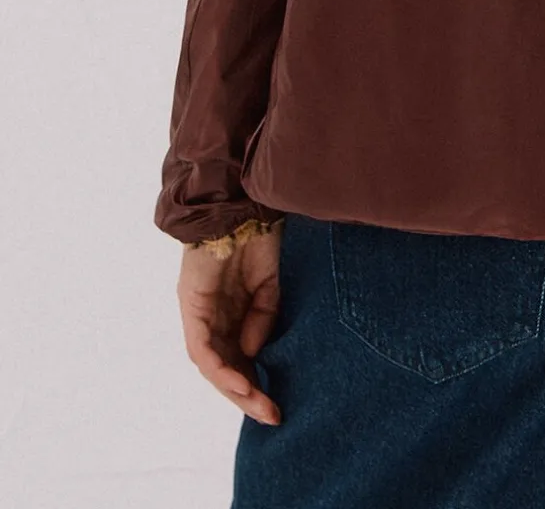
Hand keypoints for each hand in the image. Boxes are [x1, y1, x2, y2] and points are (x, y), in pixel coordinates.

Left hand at [178, 224, 283, 425]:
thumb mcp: (270, 286)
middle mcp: (212, 319)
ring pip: (212, 365)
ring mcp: (199, 314)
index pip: (240, 358)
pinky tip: (242, 380)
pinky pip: (202, 349)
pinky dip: (221, 369)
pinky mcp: (191, 307)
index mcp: (232, 313)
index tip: (278, 404)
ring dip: (235, 389)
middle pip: (225, 369)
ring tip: (259, 403)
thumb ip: (264, 319)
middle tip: (271, 415)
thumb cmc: (258, 238)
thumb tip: (252, 354)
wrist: (241, 204)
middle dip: (247, 396)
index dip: (257, 383)